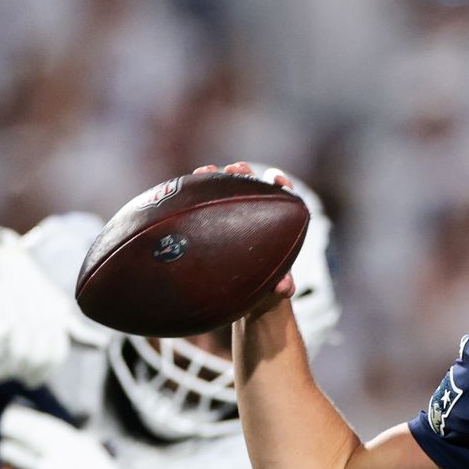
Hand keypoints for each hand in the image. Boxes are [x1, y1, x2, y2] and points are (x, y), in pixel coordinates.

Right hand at [0, 230, 71, 385]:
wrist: (6, 261)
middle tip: (12, 377)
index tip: (31, 381)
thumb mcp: (57, 309)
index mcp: (58, 318)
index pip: (53, 354)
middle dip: (23, 371)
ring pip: (17, 349)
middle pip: (35, 356)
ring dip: (7, 366)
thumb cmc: (33, 291)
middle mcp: (42, 315)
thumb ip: (76, 331)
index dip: (42, 372)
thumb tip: (102, 346)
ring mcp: (19, 309)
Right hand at [194, 162, 296, 311]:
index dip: (282, 186)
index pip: (284, 200)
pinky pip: (203, 207)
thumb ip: (283, 288)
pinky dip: (196, 196)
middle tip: (236, 168)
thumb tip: (284, 288)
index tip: (275, 178)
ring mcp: (231, 219)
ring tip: (206, 171)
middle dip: (244, 174)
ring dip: (218, 179)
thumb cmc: (265, 291)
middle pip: (252, 189)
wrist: (243, 299)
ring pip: (226, 193)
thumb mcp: (275, 292)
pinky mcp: (210, 224)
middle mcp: (255, 218)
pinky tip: (184, 189)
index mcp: (278, 229)